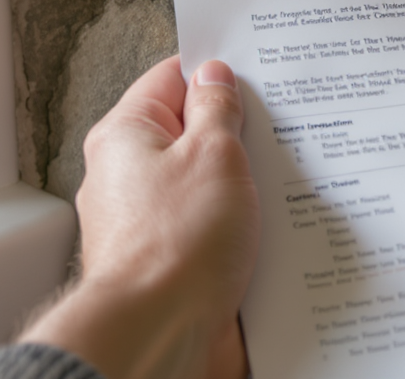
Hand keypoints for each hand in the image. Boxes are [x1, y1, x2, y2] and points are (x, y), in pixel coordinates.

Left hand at [18, 56, 258, 378]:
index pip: (170, 78)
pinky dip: (235, 227)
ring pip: (201, 183)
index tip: (255, 73)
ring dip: (241, 186)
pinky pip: (205, 227)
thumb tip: (214, 77)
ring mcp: (143, 220)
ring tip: (279, 184)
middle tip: (279, 130)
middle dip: (235, 134)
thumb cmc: (176, 245)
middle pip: (188, 132)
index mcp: (126, 134)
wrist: (157, 332)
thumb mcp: (213, 154)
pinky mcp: (165, 259)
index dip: (214, 71)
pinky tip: (268, 229)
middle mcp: (125, 174)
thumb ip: (217, 108)